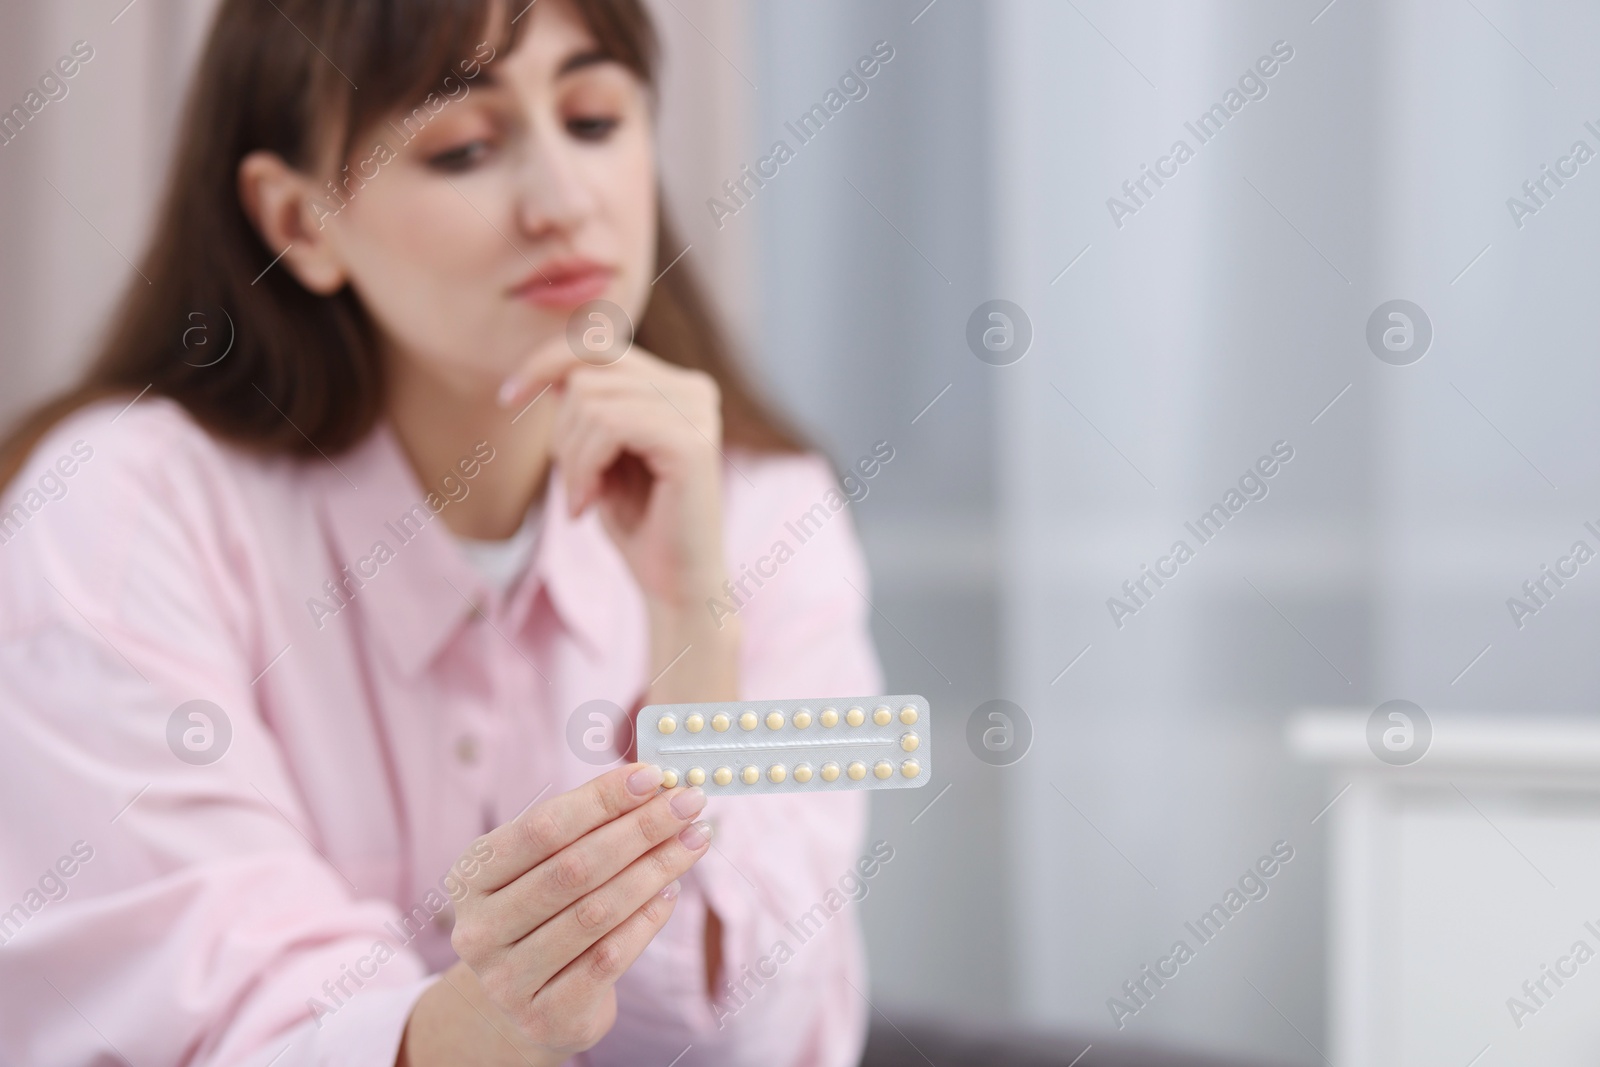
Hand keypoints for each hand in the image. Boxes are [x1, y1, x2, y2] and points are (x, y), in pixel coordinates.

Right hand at [415, 763, 712, 1061]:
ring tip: (693, 840)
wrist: (522, 1004)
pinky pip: (610, 958)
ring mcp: (508, 979)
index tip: (652, 777)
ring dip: (655, 869)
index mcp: (471, 877)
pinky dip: (647, 920)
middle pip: (574, 869)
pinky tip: (671, 891)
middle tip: (687, 803)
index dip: (601, 800)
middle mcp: (480, 930)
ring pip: (596, 912)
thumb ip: (584, 828)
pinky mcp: (547, 1016)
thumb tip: (651, 784)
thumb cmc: (540, 914)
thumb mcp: (542, 867)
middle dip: (639, 830)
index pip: (542, 828)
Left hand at [499, 341, 728, 612]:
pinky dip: (583, 467)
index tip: (507, 398)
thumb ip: (587, 405)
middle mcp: (693, 388)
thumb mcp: (600, 452)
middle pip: (588, 371)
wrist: (675, 586)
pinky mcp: (692, 441)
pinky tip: (589, 503)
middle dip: (561, 430)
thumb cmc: (638, 524)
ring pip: (591, 400)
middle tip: (574, 483)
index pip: (597, 345)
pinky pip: (609, 425)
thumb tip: (548, 364)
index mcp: (676, 385)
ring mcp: (698, 411)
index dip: (545, 361)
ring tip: (584, 497)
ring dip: (571, 457)